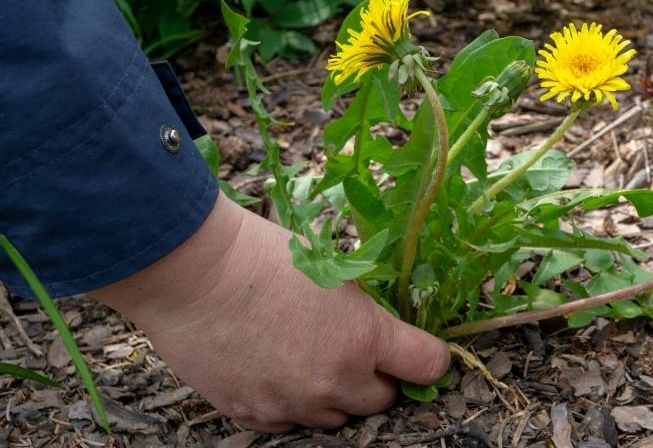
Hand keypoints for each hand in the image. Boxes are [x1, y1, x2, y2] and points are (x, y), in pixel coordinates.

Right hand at [91, 193, 449, 431]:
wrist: (194, 273)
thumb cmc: (264, 257)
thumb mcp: (334, 273)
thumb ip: (363, 314)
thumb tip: (379, 333)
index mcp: (364, 337)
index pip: (427, 365)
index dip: (428, 357)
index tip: (420, 353)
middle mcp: (335, 380)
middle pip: (382, 401)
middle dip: (375, 379)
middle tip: (354, 352)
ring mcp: (293, 403)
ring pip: (335, 419)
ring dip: (334, 395)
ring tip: (308, 359)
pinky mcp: (254, 414)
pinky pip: (290, 423)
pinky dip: (292, 404)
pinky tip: (275, 372)